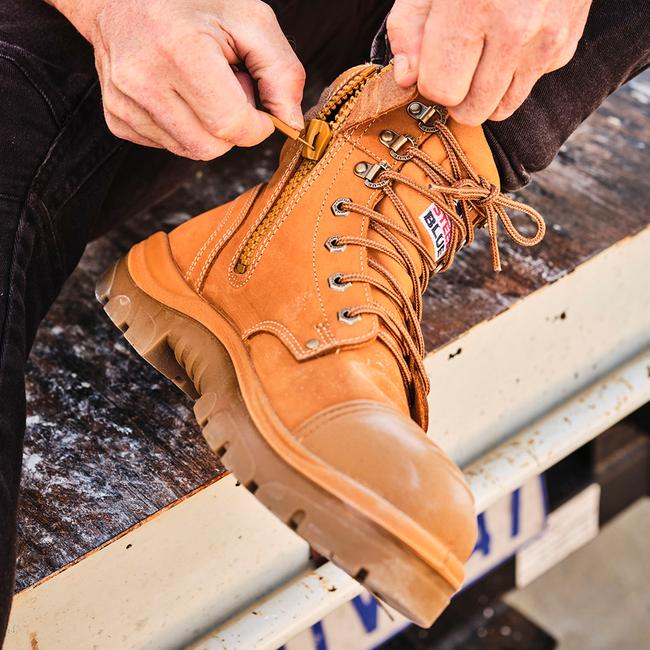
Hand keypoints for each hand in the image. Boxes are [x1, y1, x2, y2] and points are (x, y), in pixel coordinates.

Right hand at [49, 0, 305, 158]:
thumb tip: (291, 123)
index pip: (232, 126)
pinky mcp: (116, 117)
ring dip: (208, 128)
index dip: (257, 124)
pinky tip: (178, 93)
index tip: (258, 101)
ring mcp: (124, 102)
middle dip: (232, 126)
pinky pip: (168, 145)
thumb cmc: (192, 1)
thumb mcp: (249, 18)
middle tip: (226, 85)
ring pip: (191, 151)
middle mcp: (143, 80)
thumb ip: (282, 71)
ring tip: (201, 86)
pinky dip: (184, 127)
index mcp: (179, 51)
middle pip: (213, 147)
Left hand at [387, 0, 591, 124]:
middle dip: (455, 95)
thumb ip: (408, 29)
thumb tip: (407, 78)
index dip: (429, 81)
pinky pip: (527, 85)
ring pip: (502, 108)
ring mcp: (547, 37)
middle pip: (472, 109)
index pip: (443, 89)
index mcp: (474, 6)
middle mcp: (517, 26)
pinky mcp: (565, 43)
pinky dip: (513, 72)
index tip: (430, 64)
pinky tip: (508, 38)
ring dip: (484, 92)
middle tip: (453, 64)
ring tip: (478, 56)